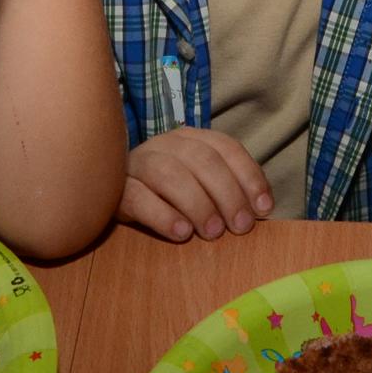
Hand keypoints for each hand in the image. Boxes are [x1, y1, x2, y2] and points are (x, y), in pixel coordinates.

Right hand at [119, 128, 272, 242]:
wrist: (108, 193)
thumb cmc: (166, 195)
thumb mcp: (199, 185)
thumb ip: (226, 190)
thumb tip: (261, 210)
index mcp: (190, 139)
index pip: (226, 148)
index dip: (249, 176)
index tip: (264, 209)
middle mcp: (165, 145)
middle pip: (202, 159)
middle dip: (227, 194)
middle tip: (240, 227)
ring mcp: (137, 163)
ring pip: (169, 174)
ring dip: (198, 204)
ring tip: (212, 232)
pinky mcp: (116, 189)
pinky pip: (139, 197)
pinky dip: (163, 215)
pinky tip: (181, 233)